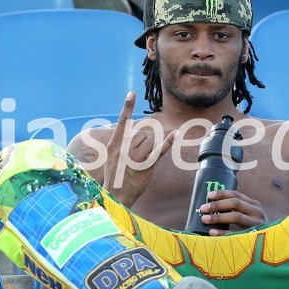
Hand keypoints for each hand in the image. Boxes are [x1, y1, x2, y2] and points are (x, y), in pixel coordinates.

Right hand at [103, 92, 175, 206]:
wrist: (115, 195)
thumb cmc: (115, 175)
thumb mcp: (112, 156)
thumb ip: (122, 142)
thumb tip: (135, 130)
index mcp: (114, 144)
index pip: (121, 122)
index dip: (127, 107)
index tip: (132, 93)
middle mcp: (124, 148)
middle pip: (141, 133)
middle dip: (142, 142)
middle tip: (135, 158)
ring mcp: (135, 158)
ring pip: (149, 142)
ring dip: (148, 150)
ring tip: (139, 163)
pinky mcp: (146, 166)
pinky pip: (159, 151)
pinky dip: (168, 142)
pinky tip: (176, 133)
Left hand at [199, 190, 268, 236]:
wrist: (273, 245)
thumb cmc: (255, 229)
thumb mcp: (250, 216)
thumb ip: (238, 210)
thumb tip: (212, 207)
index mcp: (254, 205)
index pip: (236, 195)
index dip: (222, 194)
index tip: (209, 195)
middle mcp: (256, 212)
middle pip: (235, 203)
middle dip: (217, 205)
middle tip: (203, 208)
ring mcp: (256, 224)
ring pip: (236, 216)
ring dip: (218, 217)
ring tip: (204, 219)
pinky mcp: (253, 236)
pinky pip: (235, 233)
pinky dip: (222, 232)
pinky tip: (212, 232)